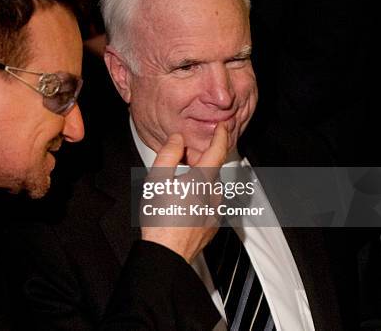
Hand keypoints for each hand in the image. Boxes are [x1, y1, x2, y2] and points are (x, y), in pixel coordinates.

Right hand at [140, 122, 228, 262]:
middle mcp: (214, 194)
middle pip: (211, 169)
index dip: (221, 135)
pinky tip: (182, 203)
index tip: (223, 127)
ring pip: (210, 187)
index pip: (218, 151)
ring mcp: (215, 211)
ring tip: (178, 182)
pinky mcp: (212, 225)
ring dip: (199, 179)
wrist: (167, 253)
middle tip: (180, 159)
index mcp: (202, 180)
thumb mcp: (157, 180)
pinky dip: (199, 196)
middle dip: (200, 160)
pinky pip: (209, 203)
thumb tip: (177, 139)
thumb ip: (169, 154)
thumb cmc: (160, 218)